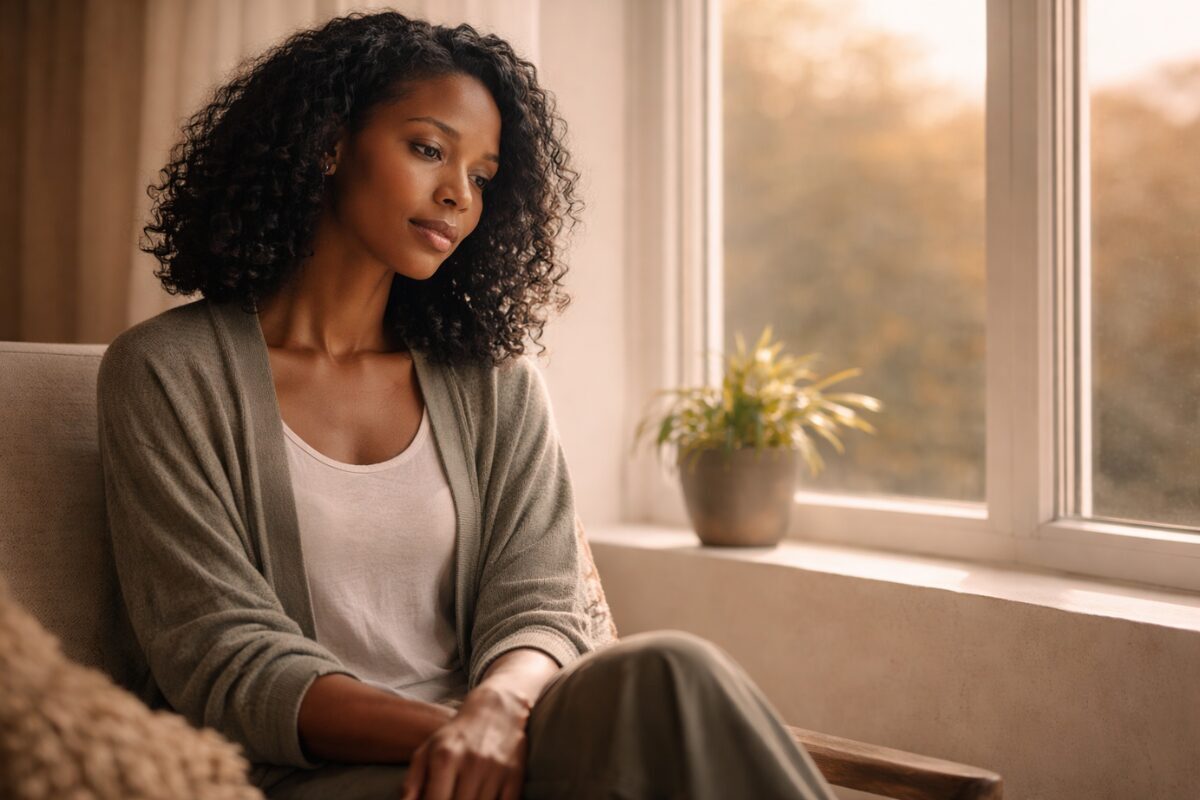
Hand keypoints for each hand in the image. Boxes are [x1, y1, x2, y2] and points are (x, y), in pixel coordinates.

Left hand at [399, 686, 533, 799]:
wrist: (497, 710)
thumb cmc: (456, 736)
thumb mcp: (426, 751)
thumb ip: (411, 782)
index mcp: (445, 758)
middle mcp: (472, 764)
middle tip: (449, 799)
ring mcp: (496, 770)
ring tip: (463, 797)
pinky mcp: (515, 775)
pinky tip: (481, 799)